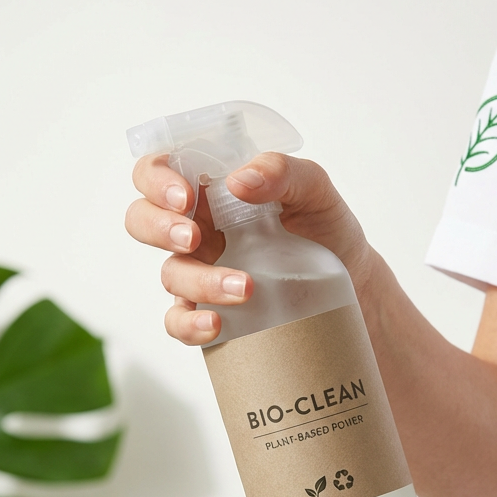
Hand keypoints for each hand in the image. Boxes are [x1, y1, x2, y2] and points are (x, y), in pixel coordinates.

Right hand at [124, 152, 373, 344]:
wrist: (355, 285)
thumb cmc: (327, 229)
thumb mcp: (315, 190)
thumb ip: (283, 172)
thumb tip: (239, 181)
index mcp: (211, 190)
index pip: (159, 172)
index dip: (157, 179)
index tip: (186, 195)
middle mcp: (197, 228)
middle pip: (142, 219)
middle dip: (158, 227)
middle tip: (194, 237)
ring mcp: (201, 272)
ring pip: (170, 273)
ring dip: (199, 281)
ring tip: (245, 287)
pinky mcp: (211, 311)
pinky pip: (180, 321)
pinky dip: (189, 325)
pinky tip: (215, 325)